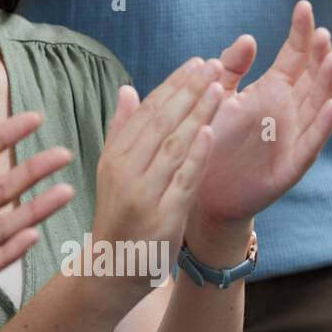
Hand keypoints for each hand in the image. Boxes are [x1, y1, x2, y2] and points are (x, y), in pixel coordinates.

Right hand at [91, 57, 223, 297]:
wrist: (112, 268)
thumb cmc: (120, 215)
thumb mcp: (113, 170)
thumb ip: (122, 130)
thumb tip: (127, 90)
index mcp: (114, 155)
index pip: (147, 111)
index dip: (174, 85)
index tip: (197, 63)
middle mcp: (125, 171)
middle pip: (161, 122)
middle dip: (189, 91)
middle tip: (214, 65)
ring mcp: (142, 194)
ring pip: (173, 145)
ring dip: (197, 114)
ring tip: (220, 88)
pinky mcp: (161, 217)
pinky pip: (182, 180)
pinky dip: (195, 154)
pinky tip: (210, 132)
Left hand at [195, 1, 331, 226]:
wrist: (201, 188)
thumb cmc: (211, 139)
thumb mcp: (219, 97)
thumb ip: (231, 68)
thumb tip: (248, 38)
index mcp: (271, 91)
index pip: (293, 56)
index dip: (300, 32)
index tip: (303, 6)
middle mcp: (288, 111)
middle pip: (311, 77)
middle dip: (317, 54)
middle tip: (321, 32)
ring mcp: (292, 137)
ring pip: (317, 106)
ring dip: (326, 84)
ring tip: (331, 59)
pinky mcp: (290, 166)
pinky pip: (310, 144)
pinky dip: (322, 126)